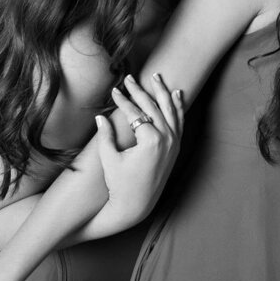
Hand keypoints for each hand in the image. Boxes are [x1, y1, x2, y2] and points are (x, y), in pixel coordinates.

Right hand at [95, 73, 185, 225]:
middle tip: (130, 78)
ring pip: (170, 110)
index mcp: (151, 140)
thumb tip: (100, 116)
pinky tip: (176, 94)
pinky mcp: (176, 146)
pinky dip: (178, 107)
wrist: (137, 204)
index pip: (136, 113)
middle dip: (141, 91)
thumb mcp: (110, 159)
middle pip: (153, 107)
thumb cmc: (120, 183)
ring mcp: (174, 142)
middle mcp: (167, 138)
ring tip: (157, 76)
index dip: (123, 100)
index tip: (114, 90)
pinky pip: (179, 121)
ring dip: (163, 92)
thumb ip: (106, 136)